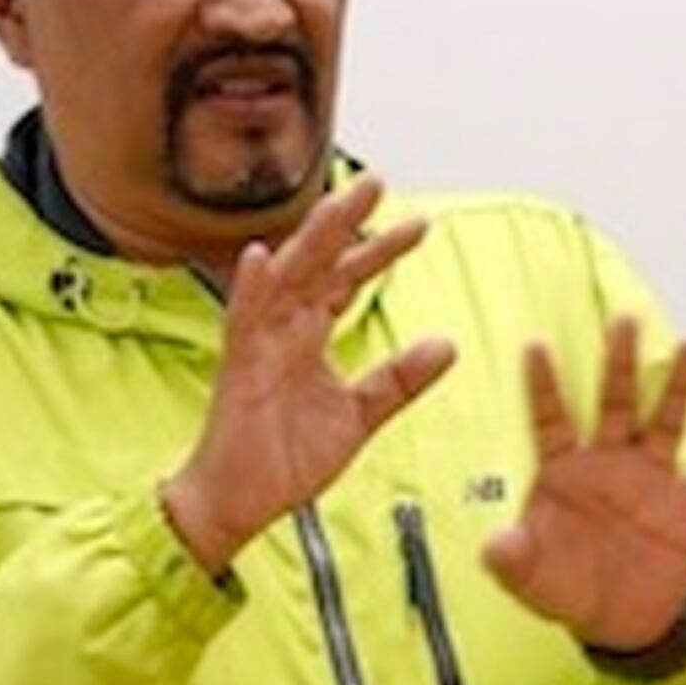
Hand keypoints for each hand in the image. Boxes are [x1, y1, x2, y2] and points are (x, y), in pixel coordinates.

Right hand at [162, 179, 457, 574]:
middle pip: (318, 264)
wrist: (242, 502)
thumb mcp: (360, 415)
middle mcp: (284, 329)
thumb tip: (448, 345)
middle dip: (346, 223)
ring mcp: (258, 343)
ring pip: (286, 278)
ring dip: (309, 240)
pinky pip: (242, 320)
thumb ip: (399, 380)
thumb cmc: (286, 458)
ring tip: (335, 204)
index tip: (419, 226)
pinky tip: (259, 256)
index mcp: (309, 336)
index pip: (348, 280)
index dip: (379, 252)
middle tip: (377, 182)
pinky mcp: (238, 367)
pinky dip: (250, 288)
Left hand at [486, 317, 685, 650]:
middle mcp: (610, 464)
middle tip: (624, 320)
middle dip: (619, 363)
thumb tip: (495, 546)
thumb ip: (513, 559)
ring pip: (665, 423)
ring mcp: (652, 481)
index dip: (542, 386)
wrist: (620, 622)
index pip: (551, 420)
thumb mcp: (531, 580)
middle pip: (614, 403)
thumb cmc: (566, 589)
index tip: (533, 345)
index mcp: (565, 473)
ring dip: (678, 386)